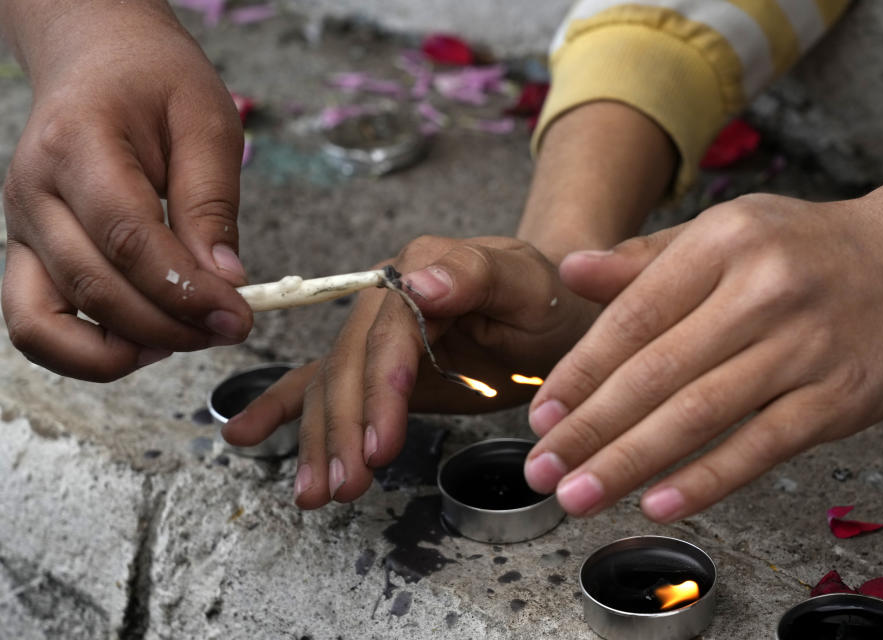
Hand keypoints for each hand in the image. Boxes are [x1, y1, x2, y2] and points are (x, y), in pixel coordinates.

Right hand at [1, 1, 251, 380]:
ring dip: (124, 350)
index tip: (238, 316)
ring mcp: (21, 229)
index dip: (184, 291)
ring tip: (187, 335)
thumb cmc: (156, 83)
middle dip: (170, 327)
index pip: (127, 238)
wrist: (98, 59)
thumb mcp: (207, 122)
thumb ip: (211, 202)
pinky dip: (89, 350)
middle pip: (93, 289)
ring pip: (46, 324)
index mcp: (77, 145)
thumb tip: (224, 282)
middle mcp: (33, 193)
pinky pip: (37, 326)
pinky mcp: (27, 255)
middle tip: (229, 327)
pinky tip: (149, 338)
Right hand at [222, 236, 598, 507]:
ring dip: (318, 440)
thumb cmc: (548, 297)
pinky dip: (285, 411)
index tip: (378, 446)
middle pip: (349, 366)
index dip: (379, 392)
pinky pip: (321, 383)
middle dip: (344, 430)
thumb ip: (476, 276)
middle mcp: (384, 294)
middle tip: (346, 487)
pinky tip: (246, 435)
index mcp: (419, 268)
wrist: (552, 307)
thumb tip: (419, 283)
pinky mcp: (376, 363)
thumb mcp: (530, 283)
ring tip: (314, 494)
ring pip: (331, 386)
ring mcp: (375, 330)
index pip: (388, 336)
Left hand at [524, 193, 882, 520]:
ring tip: (579, 495)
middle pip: (657, 372)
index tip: (541, 416)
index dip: (580, 373)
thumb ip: (643, 260)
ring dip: (630, 463)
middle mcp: (761, 291)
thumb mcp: (722, 233)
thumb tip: (569, 271)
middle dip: (590, 429)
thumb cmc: (801, 248)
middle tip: (543, 469)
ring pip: (700, 415)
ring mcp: (803, 347)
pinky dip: (707, 480)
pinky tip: (658, 504)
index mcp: (722, 243)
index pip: (632, 317)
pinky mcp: (838, 398)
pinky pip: (761, 447)